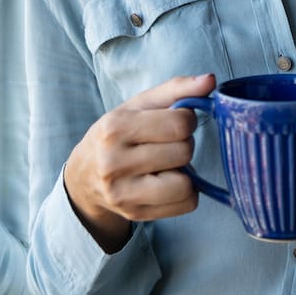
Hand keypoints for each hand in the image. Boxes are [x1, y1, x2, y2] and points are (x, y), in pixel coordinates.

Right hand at [64, 73, 214, 252]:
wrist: (85, 176)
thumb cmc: (118, 134)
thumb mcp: (139, 105)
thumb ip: (176, 89)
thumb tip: (210, 80)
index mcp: (115, 127)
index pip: (179, 123)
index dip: (186, 119)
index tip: (176, 121)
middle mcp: (114, 162)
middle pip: (184, 152)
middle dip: (185, 144)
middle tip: (168, 144)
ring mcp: (123, 194)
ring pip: (186, 184)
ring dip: (186, 172)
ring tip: (169, 164)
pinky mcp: (135, 214)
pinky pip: (186, 204)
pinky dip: (186, 192)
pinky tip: (168, 182)